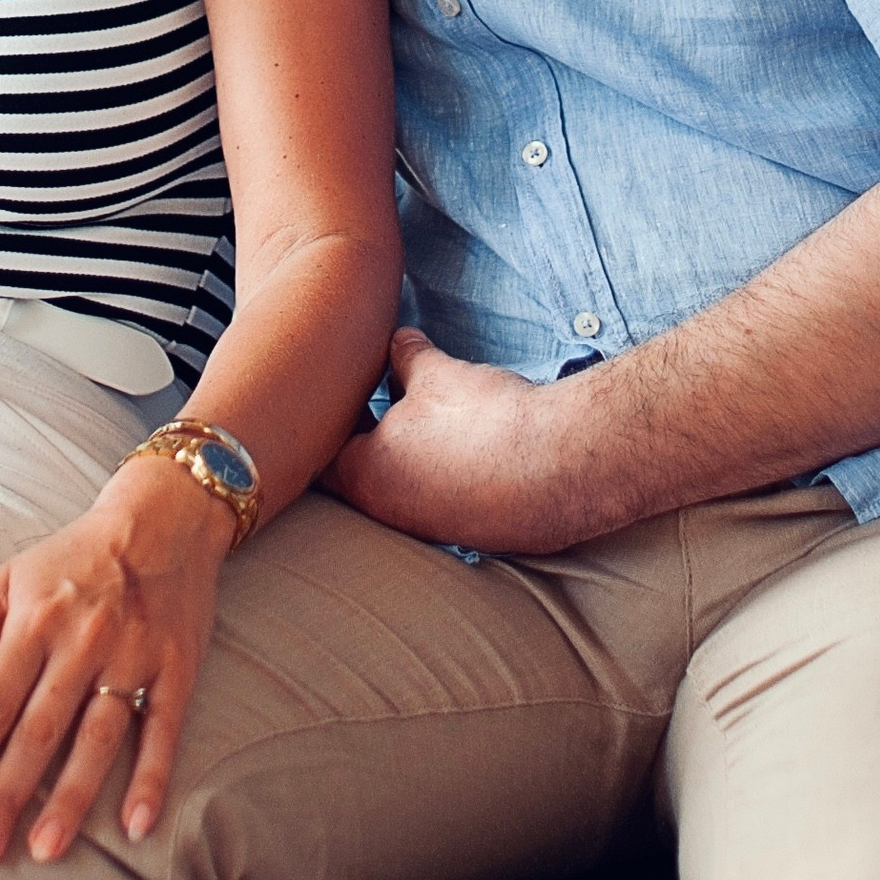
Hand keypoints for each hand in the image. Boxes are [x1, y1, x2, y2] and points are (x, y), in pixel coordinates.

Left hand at [0, 460, 234, 865]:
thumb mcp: (4, 580)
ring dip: (72, 798)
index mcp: (34, 621)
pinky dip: (152, 779)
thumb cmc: (72, 556)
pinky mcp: (177, 668)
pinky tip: (136, 828)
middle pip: (39, 730)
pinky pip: (163, 730)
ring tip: (45, 850)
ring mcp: (132, 656)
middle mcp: (82, 642)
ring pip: (98, 738)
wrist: (163, 518)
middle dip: (8, 795)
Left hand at [324, 327, 589, 554]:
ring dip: (411, 456)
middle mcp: (389, 514)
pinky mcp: (474, 536)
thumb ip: (406, 357)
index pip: (316, 451)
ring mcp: (432, 531)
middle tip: (380, 395)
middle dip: (369, 433)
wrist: (562, 466)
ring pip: (404, 489)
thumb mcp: (436, 373)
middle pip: (358, 472)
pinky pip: (447, 503)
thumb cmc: (485, 419)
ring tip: (431, 417)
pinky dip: (449, 477)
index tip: (337, 389)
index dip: (322, 416)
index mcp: (363, 476)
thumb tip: (396, 343)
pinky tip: (471, 447)